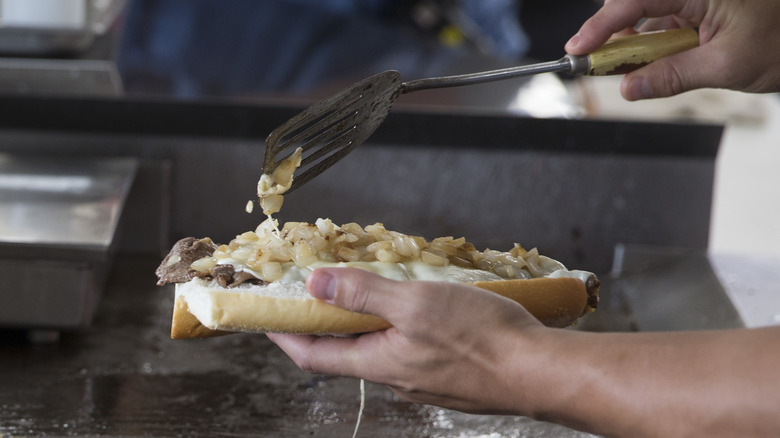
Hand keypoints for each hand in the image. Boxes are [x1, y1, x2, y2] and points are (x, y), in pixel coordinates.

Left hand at [266, 267, 546, 414]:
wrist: (539, 372)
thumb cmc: (480, 337)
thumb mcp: (414, 303)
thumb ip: (364, 293)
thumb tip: (315, 285)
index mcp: (379, 363)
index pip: (313, 356)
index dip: (286, 335)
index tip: (268, 317)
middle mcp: (396, 379)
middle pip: (346, 352)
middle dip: (329, 323)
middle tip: (322, 292)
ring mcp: (424, 381)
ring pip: (382, 350)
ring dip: (367, 323)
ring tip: (372, 290)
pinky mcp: (450, 377)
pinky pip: (412, 352)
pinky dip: (400, 329)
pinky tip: (419, 309)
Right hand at [565, 0, 779, 99]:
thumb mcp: (727, 66)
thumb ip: (672, 76)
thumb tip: (630, 88)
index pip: (638, 1)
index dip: (602, 25)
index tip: (579, 48)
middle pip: (636, 5)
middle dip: (614, 34)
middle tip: (599, 65)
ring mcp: (696, 0)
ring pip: (647, 17)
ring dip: (634, 45)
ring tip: (629, 71)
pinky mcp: (699, 9)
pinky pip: (663, 23)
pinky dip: (652, 46)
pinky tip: (650, 65)